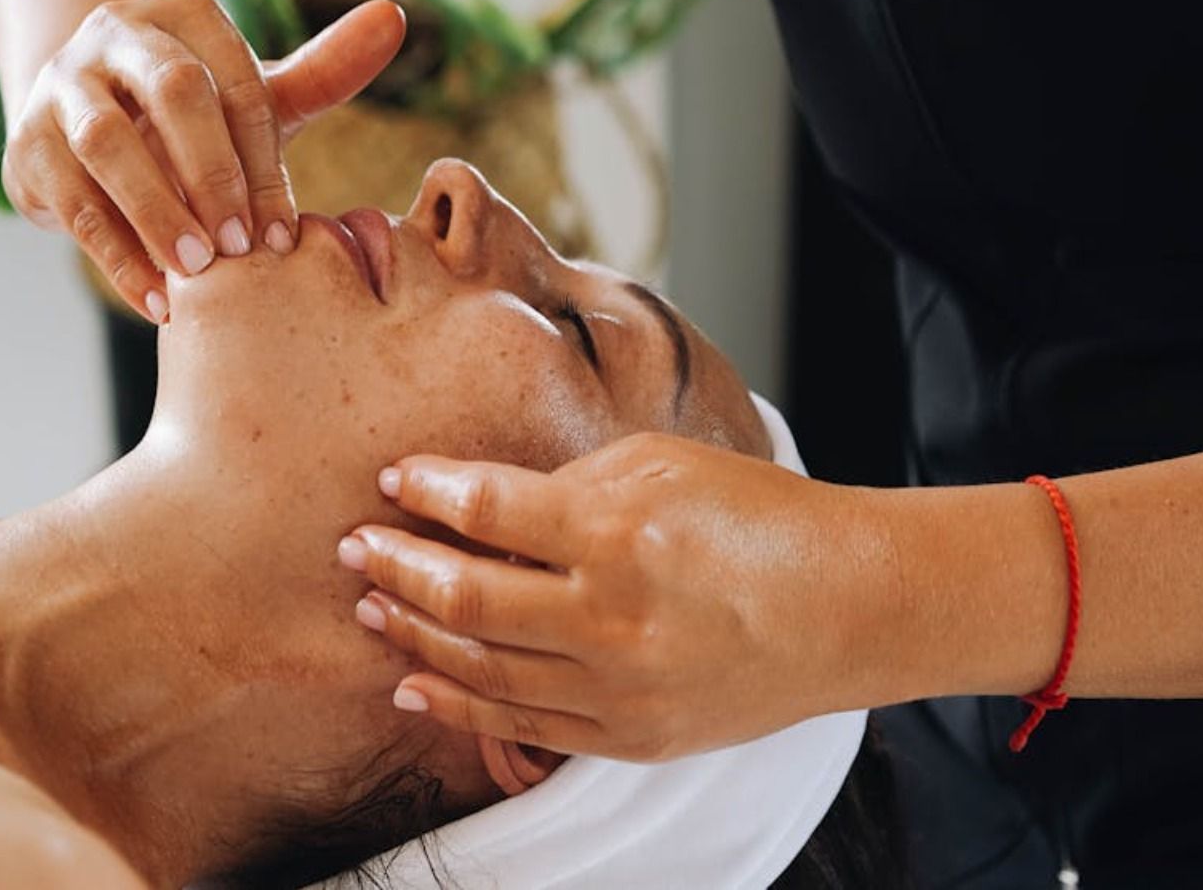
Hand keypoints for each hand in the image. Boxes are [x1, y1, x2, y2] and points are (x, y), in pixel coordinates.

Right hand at [2, 0, 405, 321]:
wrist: (83, 121)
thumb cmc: (192, 114)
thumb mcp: (253, 92)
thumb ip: (324, 68)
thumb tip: (392, 17)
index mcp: (182, 14)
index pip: (233, 81)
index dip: (261, 159)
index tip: (284, 232)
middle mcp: (114, 35)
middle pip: (171, 92)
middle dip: (212, 174)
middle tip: (242, 250)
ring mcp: (60, 86)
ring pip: (107, 144)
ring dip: (156, 212)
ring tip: (198, 273)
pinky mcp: (26, 145)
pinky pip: (71, 201)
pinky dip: (116, 256)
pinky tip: (157, 301)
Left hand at [338, 433, 899, 760]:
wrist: (847, 608)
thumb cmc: (760, 520)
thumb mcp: (663, 464)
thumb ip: (567, 484)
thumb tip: (480, 500)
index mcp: (619, 532)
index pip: (486, 509)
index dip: (427, 490)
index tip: (395, 478)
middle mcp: (609, 617)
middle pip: (464, 595)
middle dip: (395, 565)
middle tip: (355, 546)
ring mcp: (617, 687)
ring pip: (479, 668)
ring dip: (413, 633)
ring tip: (371, 606)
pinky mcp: (629, 738)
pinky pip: (519, 726)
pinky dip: (457, 706)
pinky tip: (415, 682)